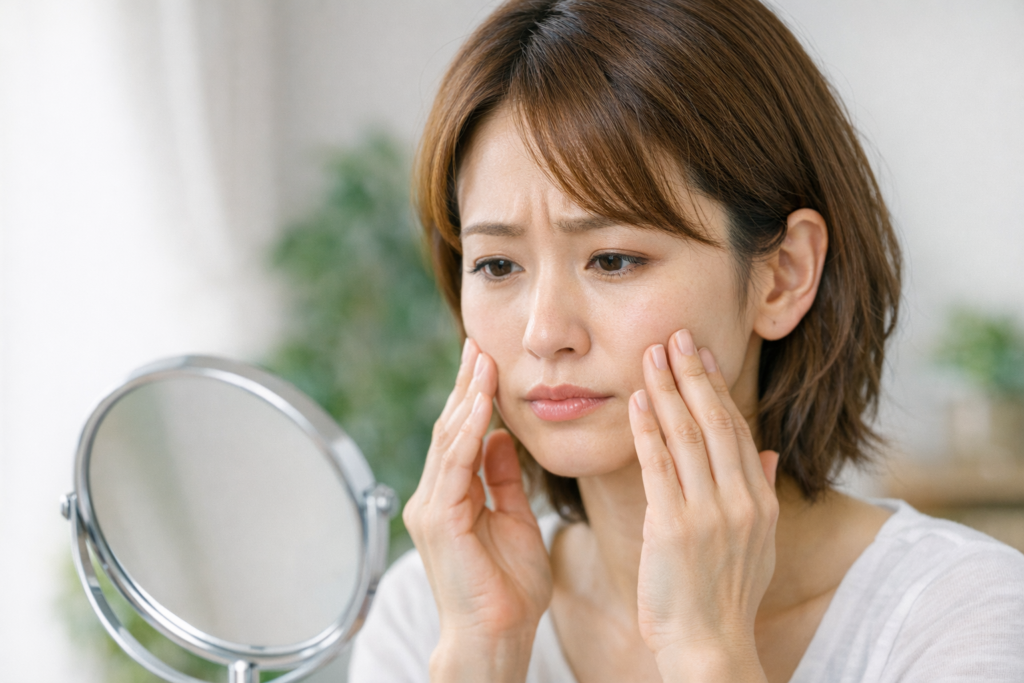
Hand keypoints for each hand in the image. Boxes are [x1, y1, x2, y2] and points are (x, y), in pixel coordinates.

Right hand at [403, 339, 551, 681]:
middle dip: (466, 387)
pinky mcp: (437, 521)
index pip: (461, 437)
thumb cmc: (507, 591)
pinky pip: (453, 466)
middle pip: (449, 430)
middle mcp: (434, 499)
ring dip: (467, 399)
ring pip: (448, 441)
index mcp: (451, 499)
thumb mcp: (514, 521)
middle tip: (479, 345)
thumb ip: (503, 481)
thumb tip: (500, 440)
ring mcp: (431, 509)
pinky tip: (479, 406)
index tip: (488, 362)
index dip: (474, 399)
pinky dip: (466, 433)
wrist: (495, 637)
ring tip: (480, 360)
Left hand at [629, 330, 778, 682]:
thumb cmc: (725, 597)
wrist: (709, 646)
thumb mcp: (760, 546)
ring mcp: (710, 513)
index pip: (737, 431)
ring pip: (686, 436)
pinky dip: (646, 430)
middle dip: (693, 374)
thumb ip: (766, 493)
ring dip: (666, 391)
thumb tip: (771, 453)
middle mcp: (740, 501)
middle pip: (716, 422)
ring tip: (650, 355)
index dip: (717, 388)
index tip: (700, 355)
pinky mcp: (674, 527)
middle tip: (675, 335)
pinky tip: (634, 402)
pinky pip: (658, 466)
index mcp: (761, 502)